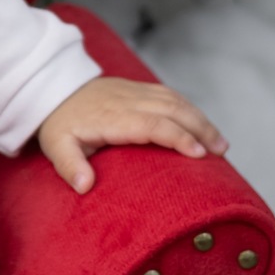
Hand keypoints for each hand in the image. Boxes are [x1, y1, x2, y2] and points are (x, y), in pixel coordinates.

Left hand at [36, 76, 227, 194]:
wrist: (53, 90)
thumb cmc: (58, 124)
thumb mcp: (56, 147)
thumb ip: (70, 166)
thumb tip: (84, 186)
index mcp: (112, 117)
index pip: (151, 124)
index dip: (176, 137)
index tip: (198, 154)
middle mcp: (127, 100)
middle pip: (171, 109)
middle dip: (200, 128)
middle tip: (221, 152)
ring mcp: (134, 91)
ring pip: (175, 100)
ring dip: (200, 119)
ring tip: (220, 143)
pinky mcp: (137, 88)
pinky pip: (169, 94)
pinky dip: (190, 108)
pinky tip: (202, 124)